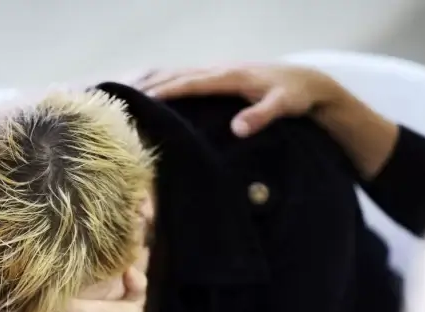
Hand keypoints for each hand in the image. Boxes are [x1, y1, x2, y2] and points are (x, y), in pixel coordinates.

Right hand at [136, 64, 339, 136]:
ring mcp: (215, 71)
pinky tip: (144, 88)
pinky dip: (159, 79)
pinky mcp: (215, 77)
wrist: (307, 82)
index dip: (166, 91)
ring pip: (174, 72)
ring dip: (147, 79)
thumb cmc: (295, 96)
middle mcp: (218, 69)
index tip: (142, 101)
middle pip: (175, 74)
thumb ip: (261, 116)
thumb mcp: (284, 106)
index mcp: (230, 76)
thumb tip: (237, 129)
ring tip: (120, 90)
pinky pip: (180, 76)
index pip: (190, 83)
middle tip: (118, 97)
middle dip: (146, 84)